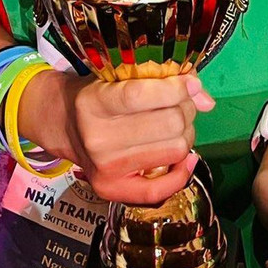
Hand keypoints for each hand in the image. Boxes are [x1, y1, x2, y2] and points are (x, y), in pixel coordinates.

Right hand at [24, 70, 214, 205]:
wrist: (63, 125)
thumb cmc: (95, 95)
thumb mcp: (118, 77)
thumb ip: (160, 81)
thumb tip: (204, 99)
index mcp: (93, 103)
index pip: (142, 95)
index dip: (176, 88)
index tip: (189, 83)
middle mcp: (97, 139)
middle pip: (169, 123)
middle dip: (185, 109)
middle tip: (180, 104)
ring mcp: (105, 168)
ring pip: (175, 149)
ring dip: (185, 134)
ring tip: (175, 126)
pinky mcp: (112, 190)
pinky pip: (161, 189)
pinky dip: (182, 171)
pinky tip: (185, 157)